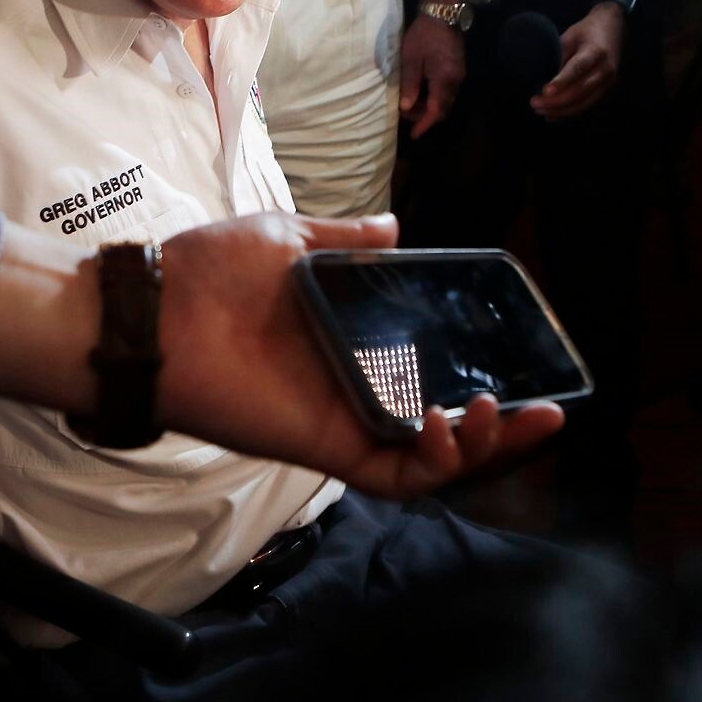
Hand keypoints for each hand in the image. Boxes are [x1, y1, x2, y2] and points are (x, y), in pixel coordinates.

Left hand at [155, 212, 564, 497]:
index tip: (525, 359)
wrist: (151, 308)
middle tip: (550, 411)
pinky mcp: (321, 446)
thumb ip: (345, 239)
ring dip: (477, 449)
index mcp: (350, 344)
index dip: (481, 375)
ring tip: (502, 417)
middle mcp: (354, 390)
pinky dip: (428, 462)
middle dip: (503, 431)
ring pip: (428, 463)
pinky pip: (388, 474)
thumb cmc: (208, 271)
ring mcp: (341, 421)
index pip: (432, 373)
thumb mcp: (290, 238)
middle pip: (444, 430)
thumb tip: (397, 227)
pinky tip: (446, 423)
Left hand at [400, 0, 467, 138]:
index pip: (436, 112)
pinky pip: (448, 91)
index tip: (414, 135)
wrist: (444, 12)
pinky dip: (435, 97)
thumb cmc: (424, 34)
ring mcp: (459, 75)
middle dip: (425, 116)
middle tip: (405, 114)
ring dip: (430, 106)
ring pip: (446, 100)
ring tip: (410, 103)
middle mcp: (456, 81)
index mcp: (444, 81)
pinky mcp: (458, 68)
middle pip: (443, 109)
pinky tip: (421, 91)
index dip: (424, 125)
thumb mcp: (411, 59)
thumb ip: (410, 85)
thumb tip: (407, 107)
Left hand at [530, 3, 622, 121]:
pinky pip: (586, 106)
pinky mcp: (605, 90)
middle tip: (534, 103)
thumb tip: (541, 77)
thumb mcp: (570, 36)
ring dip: (560, 111)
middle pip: (580, 91)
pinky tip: (552, 115)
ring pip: (584, 103)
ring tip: (539, 110)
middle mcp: (605, 69)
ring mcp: (608, 82)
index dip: (561, 81)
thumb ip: (558, 55)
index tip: (544, 92)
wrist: (612, 29)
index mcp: (596, 51)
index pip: (578, 69)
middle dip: (555, 101)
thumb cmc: (586, 31)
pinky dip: (568, 113)